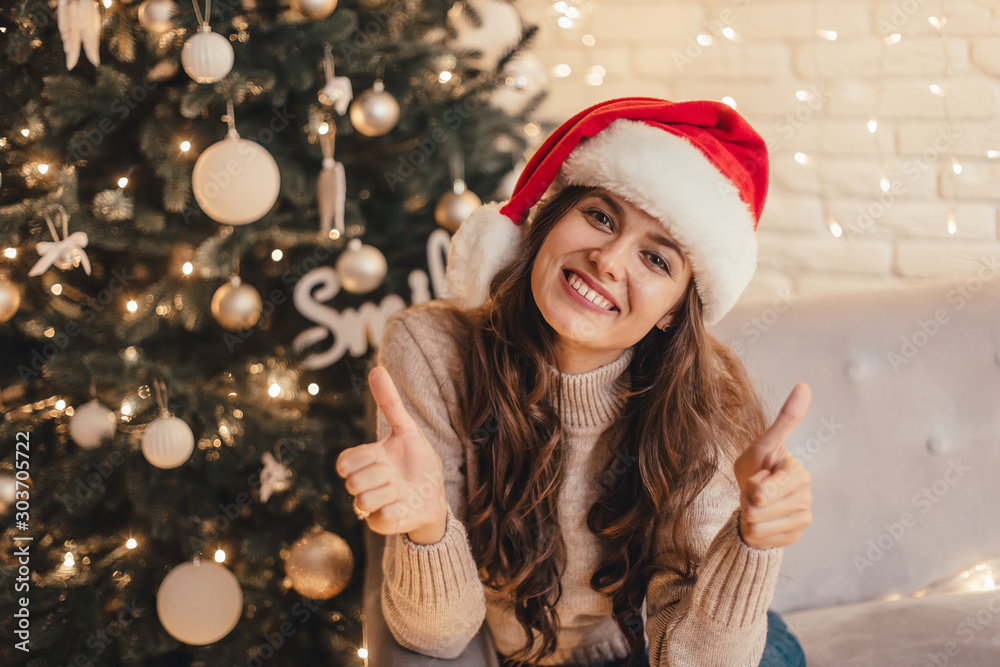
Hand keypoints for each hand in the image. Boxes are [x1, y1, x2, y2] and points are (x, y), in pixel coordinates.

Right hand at [335, 366, 447, 543]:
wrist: (435, 493)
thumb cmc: (418, 461)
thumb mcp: (407, 430)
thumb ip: (390, 402)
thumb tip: (377, 369)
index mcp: (363, 462)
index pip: (343, 463)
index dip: (364, 459)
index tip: (381, 457)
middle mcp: (361, 485)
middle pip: (353, 482)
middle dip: (381, 475)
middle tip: (395, 475)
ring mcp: (368, 506)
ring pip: (364, 501)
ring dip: (390, 493)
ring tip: (401, 490)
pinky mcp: (380, 525)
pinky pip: (381, 519)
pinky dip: (399, 510)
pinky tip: (405, 505)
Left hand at [733, 383, 812, 549]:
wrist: (755, 497)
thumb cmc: (759, 465)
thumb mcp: (764, 443)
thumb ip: (785, 420)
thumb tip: (804, 386)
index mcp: (798, 474)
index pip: (764, 491)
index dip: (752, 487)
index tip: (758, 478)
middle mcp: (805, 497)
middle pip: (756, 508)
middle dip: (746, 499)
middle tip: (754, 489)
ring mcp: (801, 519)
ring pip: (756, 525)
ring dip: (748, 514)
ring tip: (757, 503)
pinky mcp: (793, 537)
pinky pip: (759, 538)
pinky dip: (753, 530)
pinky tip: (762, 519)